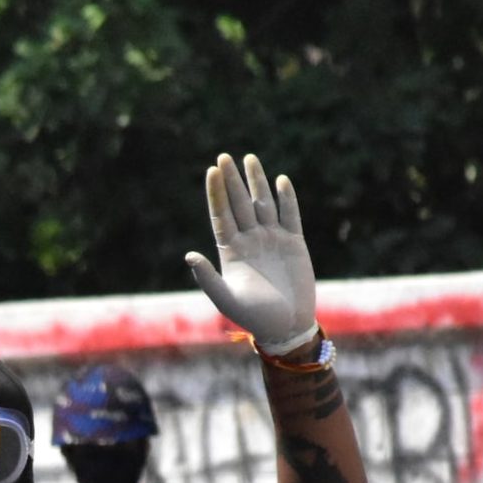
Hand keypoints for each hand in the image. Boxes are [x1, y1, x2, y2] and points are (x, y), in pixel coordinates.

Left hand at [185, 152, 317, 351]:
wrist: (286, 326)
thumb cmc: (254, 317)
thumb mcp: (226, 299)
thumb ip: (207, 277)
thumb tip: (189, 255)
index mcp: (231, 251)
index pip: (221, 215)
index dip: (216, 194)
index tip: (212, 170)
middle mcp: (250, 241)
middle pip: (239, 204)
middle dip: (232, 181)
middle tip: (224, 156)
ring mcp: (272, 240)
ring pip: (262, 204)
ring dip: (257, 182)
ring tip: (249, 159)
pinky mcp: (294, 243)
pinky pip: (290, 215)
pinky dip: (287, 198)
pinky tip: (280, 180)